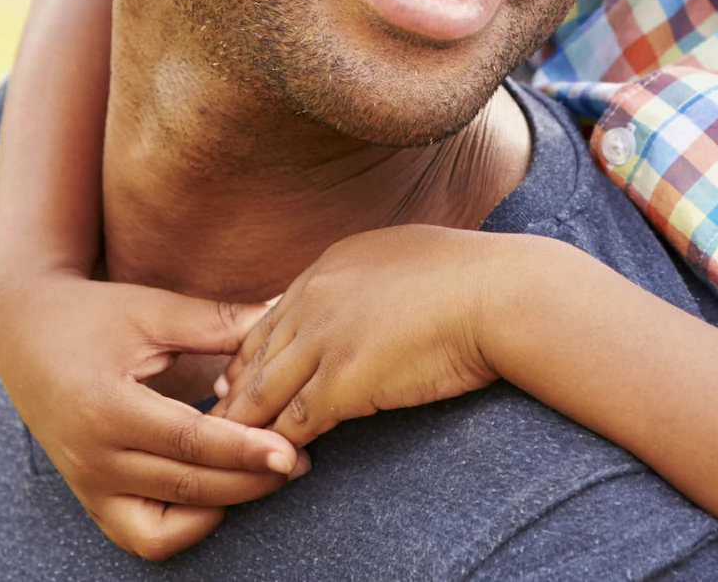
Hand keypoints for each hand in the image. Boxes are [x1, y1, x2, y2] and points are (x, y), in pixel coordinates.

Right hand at [0, 268, 305, 560]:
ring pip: (168, 524)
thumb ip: (216, 322)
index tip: (290, 449)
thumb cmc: (92, 316)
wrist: (24, 334)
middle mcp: (94, 457)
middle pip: (187, 487)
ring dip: (225, 504)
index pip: (189, 442)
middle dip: (249, 480)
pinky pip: (142, 536)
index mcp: (107, 408)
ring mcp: (88, 485)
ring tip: (266, 475)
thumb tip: (283, 313)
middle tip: (298, 460)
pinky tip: (219, 494)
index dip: (243, 450)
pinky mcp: (91, 498)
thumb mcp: (151, 310)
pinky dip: (184, 528)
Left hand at [210, 226, 514, 446]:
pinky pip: (295, 421)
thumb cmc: (473, 276)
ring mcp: (324, 339)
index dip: (252, 350)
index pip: (272, 315)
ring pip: (264, 390)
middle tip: (215, 415)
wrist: (501, 292)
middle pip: (256, 352)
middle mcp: (315, 297)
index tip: (236, 373)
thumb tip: (376, 288)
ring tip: (227, 449)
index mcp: (328, 266)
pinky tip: (274, 463)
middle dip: (235, 388)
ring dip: (244, 423)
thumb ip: (373, 274)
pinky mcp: (342, 380)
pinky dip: (279, 445)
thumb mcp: (405, 254)